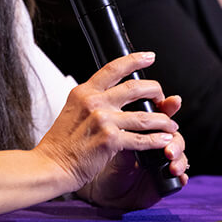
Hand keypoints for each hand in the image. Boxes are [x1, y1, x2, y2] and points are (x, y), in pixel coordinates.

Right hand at [33, 52, 184, 196]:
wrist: (50, 164)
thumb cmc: (60, 143)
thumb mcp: (71, 110)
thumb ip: (90, 101)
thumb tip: (110, 96)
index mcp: (84, 92)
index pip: (113, 69)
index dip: (134, 60)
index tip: (149, 57)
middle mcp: (94, 102)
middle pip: (135, 88)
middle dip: (156, 91)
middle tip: (163, 98)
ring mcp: (103, 120)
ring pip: (145, 116)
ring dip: (163, 121)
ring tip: (171, 126)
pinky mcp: (110, 140)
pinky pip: (141, 139)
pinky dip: (157, 140)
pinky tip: (164, 141)